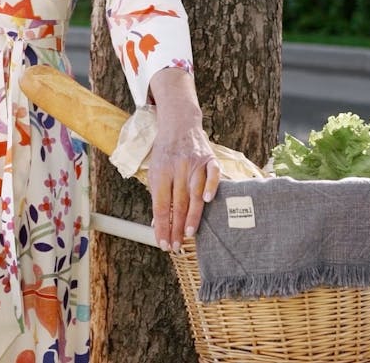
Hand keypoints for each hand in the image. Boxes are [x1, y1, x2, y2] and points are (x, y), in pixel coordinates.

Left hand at [148, 70, 220, 251]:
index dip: (162, 226)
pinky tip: (209, 201)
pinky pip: (213, 173)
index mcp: (161, 172)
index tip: (163, 244)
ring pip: (195, 192)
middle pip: (177, 202)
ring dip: (193, 214)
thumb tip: (158, 224)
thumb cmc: (166, 152)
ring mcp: (194, 162)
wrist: (179, 123)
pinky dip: (212, 186)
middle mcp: (177, 168)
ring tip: (190, 233)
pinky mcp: (209, 158)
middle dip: (176, 227)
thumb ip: (158, 196)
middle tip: (176, 245)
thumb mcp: (156, 171)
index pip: (160, 205)